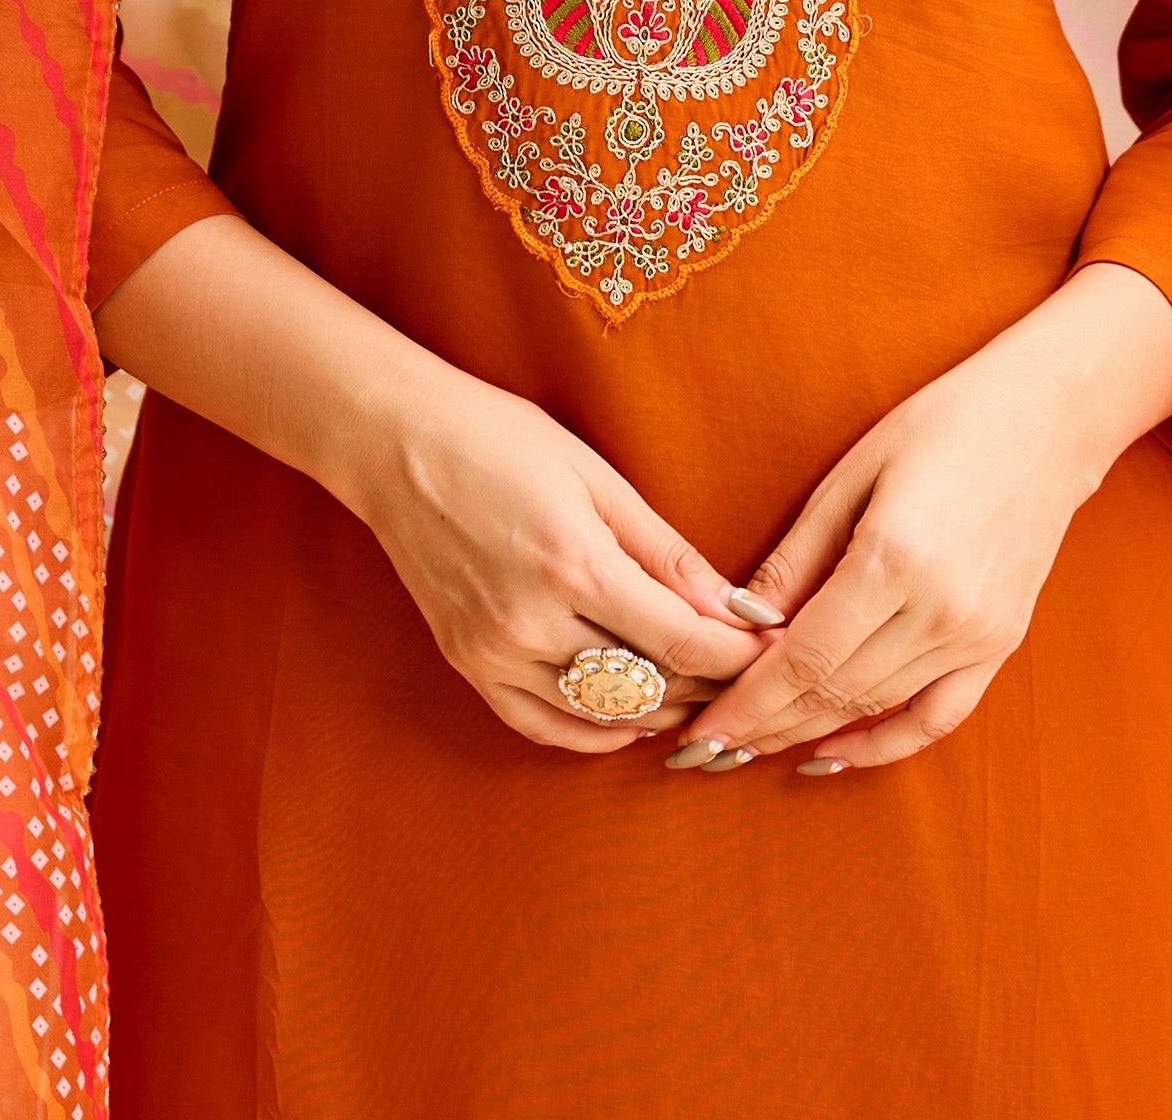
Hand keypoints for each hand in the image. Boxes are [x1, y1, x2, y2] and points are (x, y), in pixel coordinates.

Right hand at [96, 210, 767, 755]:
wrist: (396, 442)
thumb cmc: (500, 438)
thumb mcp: (597, 476)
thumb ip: (666, 551)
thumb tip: (733, 607)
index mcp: (575, 564)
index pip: (683, 642)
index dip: (739, 656)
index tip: (775, 651)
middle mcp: (533, 621)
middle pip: (650, 686)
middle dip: (710, 685)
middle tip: (750, 675)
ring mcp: (494, 651)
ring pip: (601, 716)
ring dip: (660, 712)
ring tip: (701, 692)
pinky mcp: (467, 665)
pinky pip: (543, 727)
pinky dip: (595, 732)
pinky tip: (630, 718)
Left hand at [671, 265, 1171, 775]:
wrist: (1049, 418)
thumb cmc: (941, 423)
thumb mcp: (853, 471)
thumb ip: (797, 555)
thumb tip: (741, 620)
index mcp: (892, 557)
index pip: (804, 657)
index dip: (750, 701)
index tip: (703, 729)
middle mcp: (939, 609)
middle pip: (834, 692)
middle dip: (766, 725)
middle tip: (709, 748)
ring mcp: (977, 634)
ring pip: (876, 707)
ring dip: (809, 734)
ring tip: (753, 747)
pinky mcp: (1002, 644)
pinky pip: (938, 717)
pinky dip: (884, 744)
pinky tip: (834, 754)